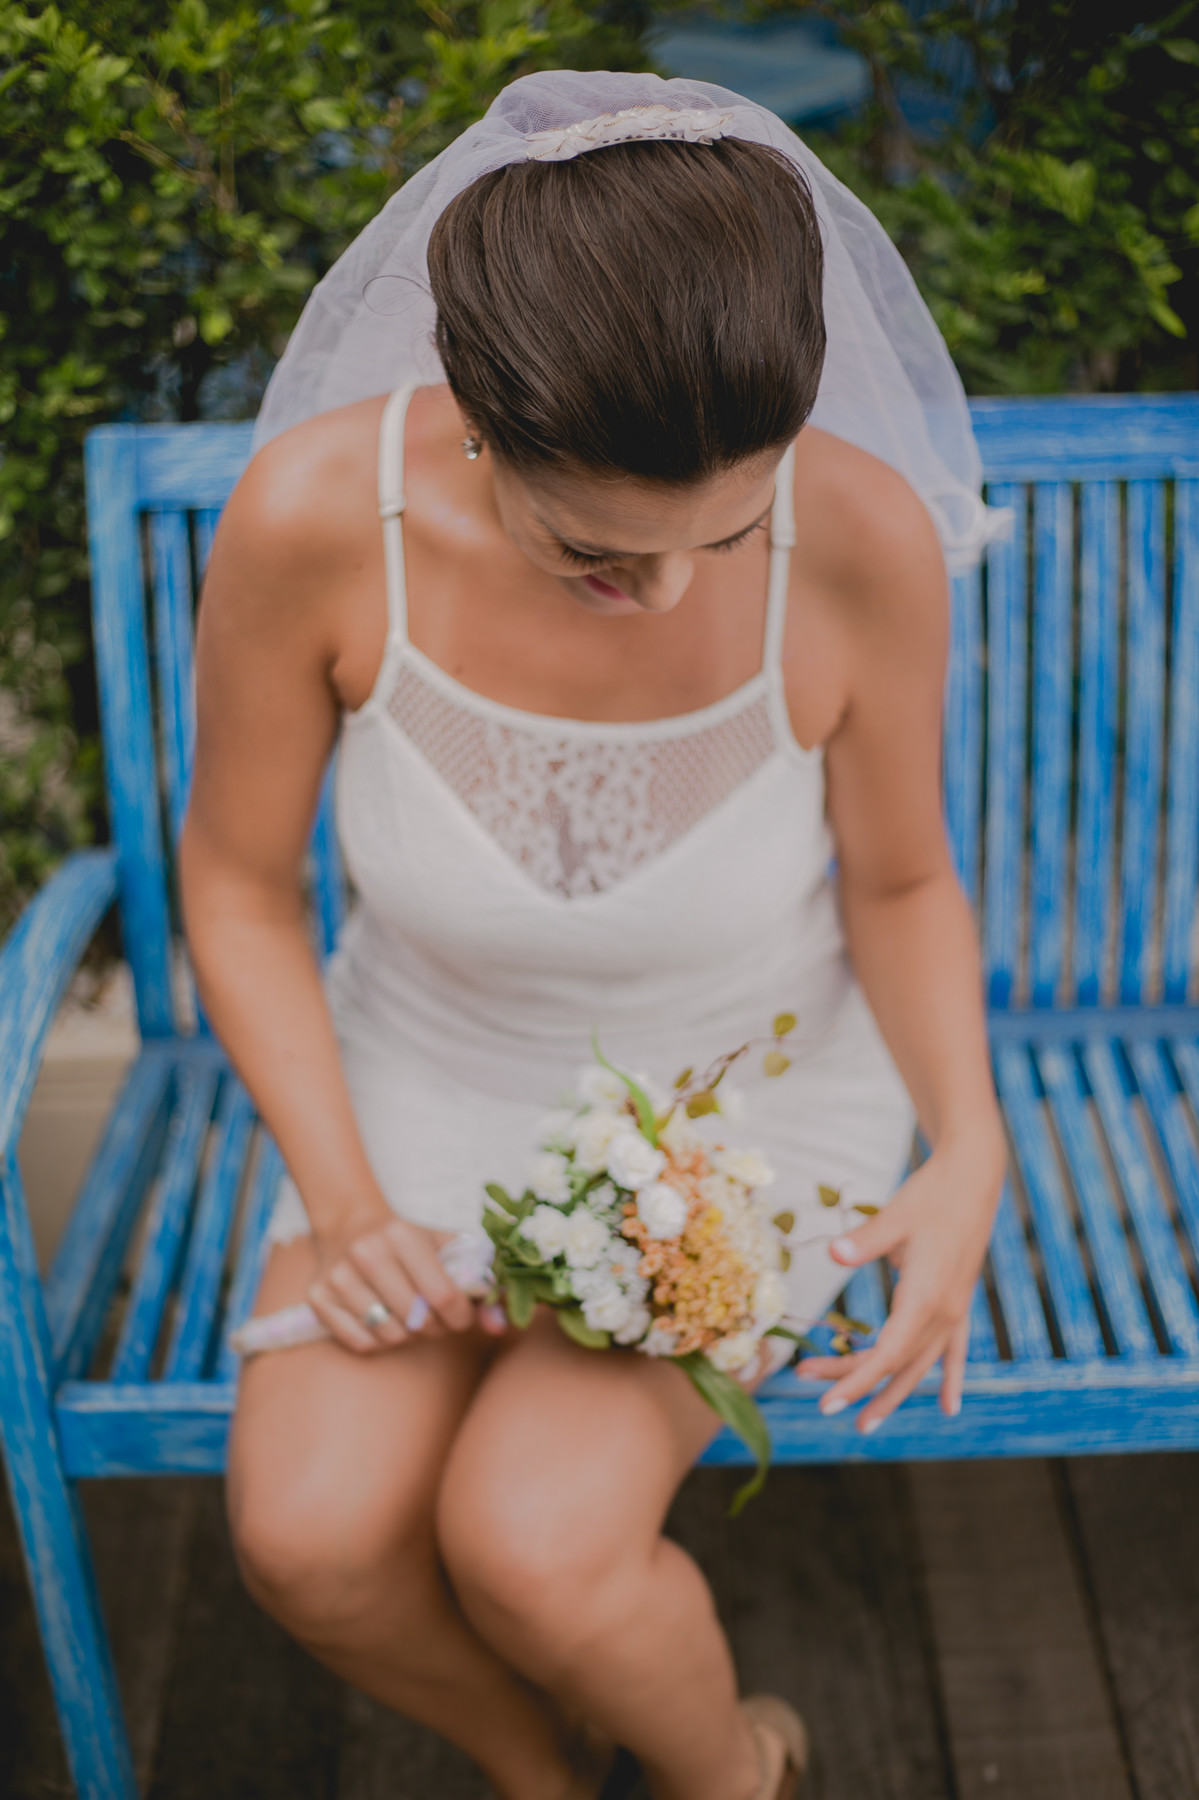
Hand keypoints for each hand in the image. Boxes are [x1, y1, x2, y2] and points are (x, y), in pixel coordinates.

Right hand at [309, 1202, 480, 1353]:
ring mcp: (339, 1276)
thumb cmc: (409, 1241)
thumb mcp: (447, 1247)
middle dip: (436, 1327)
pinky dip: (378, 1340)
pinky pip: (361, 1343)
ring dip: (408, 1335)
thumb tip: (502, 1326)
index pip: (443, 1295)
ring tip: (409, 1315)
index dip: (460, 1316)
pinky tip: (382, 1318)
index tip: (461, 1315)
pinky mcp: (318, 1296)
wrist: (350, 1223)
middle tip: (436, 1316)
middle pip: (417, 1321)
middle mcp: (367, 1252)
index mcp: (403, 1234)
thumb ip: (481, 1282)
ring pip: (390, 1336)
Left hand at [797, 1131, 1003, 1430]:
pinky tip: (949, 1406)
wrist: (972, 1179)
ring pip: (920, 1364)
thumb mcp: (895, 1217)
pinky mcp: (959, 1303)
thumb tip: (833, 1254)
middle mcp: (944, 1313)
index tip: (826, 1402)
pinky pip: (953, 1352)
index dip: (856, 1381)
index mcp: (926, 1298)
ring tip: (865, 1419)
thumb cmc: (930, 1196)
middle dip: (860, 1386)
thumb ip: (864, 1242)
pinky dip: (950, 1379)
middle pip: (897, 1365)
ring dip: (892, 1390)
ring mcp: (955, 1310)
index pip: (887, 1356)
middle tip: (822, 1405)